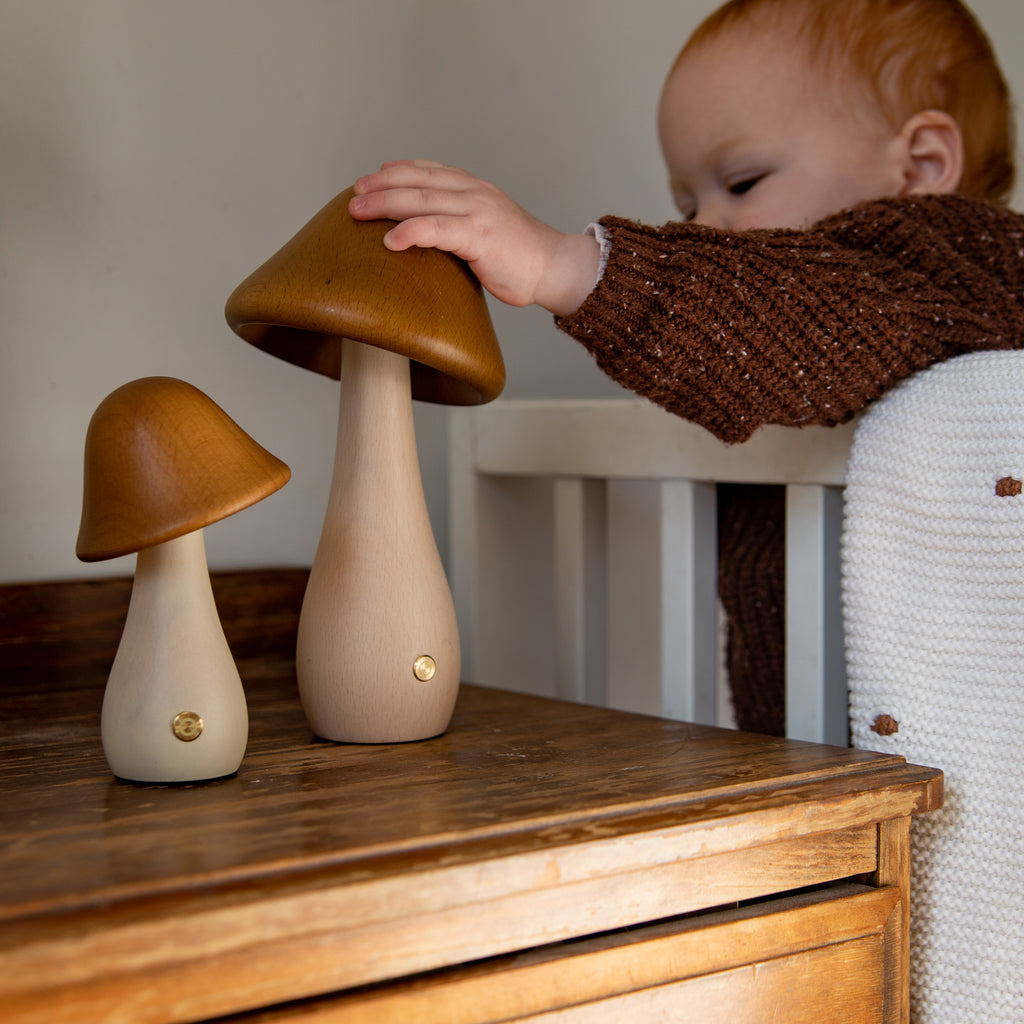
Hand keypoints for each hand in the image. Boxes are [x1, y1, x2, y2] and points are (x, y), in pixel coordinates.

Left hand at [349, 161, 599, 316]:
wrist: (554, 267)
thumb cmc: (519, 258)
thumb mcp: (485, 231)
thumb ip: (459, 226)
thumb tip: (429, 240)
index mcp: (475, 189)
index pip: (429, 170)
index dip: (397, 171)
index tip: (372, 177)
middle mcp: (474, 193)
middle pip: (417, 181)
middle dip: (380, 186)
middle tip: (353, 195)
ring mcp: (477, 212)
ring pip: (421, 200)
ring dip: (384, 204)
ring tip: (357, 212)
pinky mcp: (480, 236)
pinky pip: (437, 229)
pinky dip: (410, 232)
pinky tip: (389, 240)